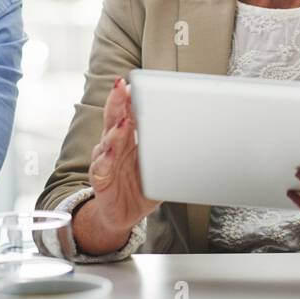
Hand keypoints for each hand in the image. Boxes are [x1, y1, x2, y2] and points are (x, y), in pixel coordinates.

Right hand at [81, 77, 159, 252]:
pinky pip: (101, 167)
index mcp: (128, 138)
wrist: (122, 215)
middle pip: (114, 118)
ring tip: (123, 119)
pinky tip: (109, 151)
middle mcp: (114, 145)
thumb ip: (172, 153)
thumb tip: (199, 141)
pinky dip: (105, 158)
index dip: (130, 98)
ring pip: (108, 140)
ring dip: (115, 129)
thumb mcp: (160, 168)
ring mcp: (105, 160)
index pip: (128, 112)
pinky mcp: (100, 179)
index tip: (135, 83)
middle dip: (118, 101)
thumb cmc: (140, 187)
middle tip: (122, 86)